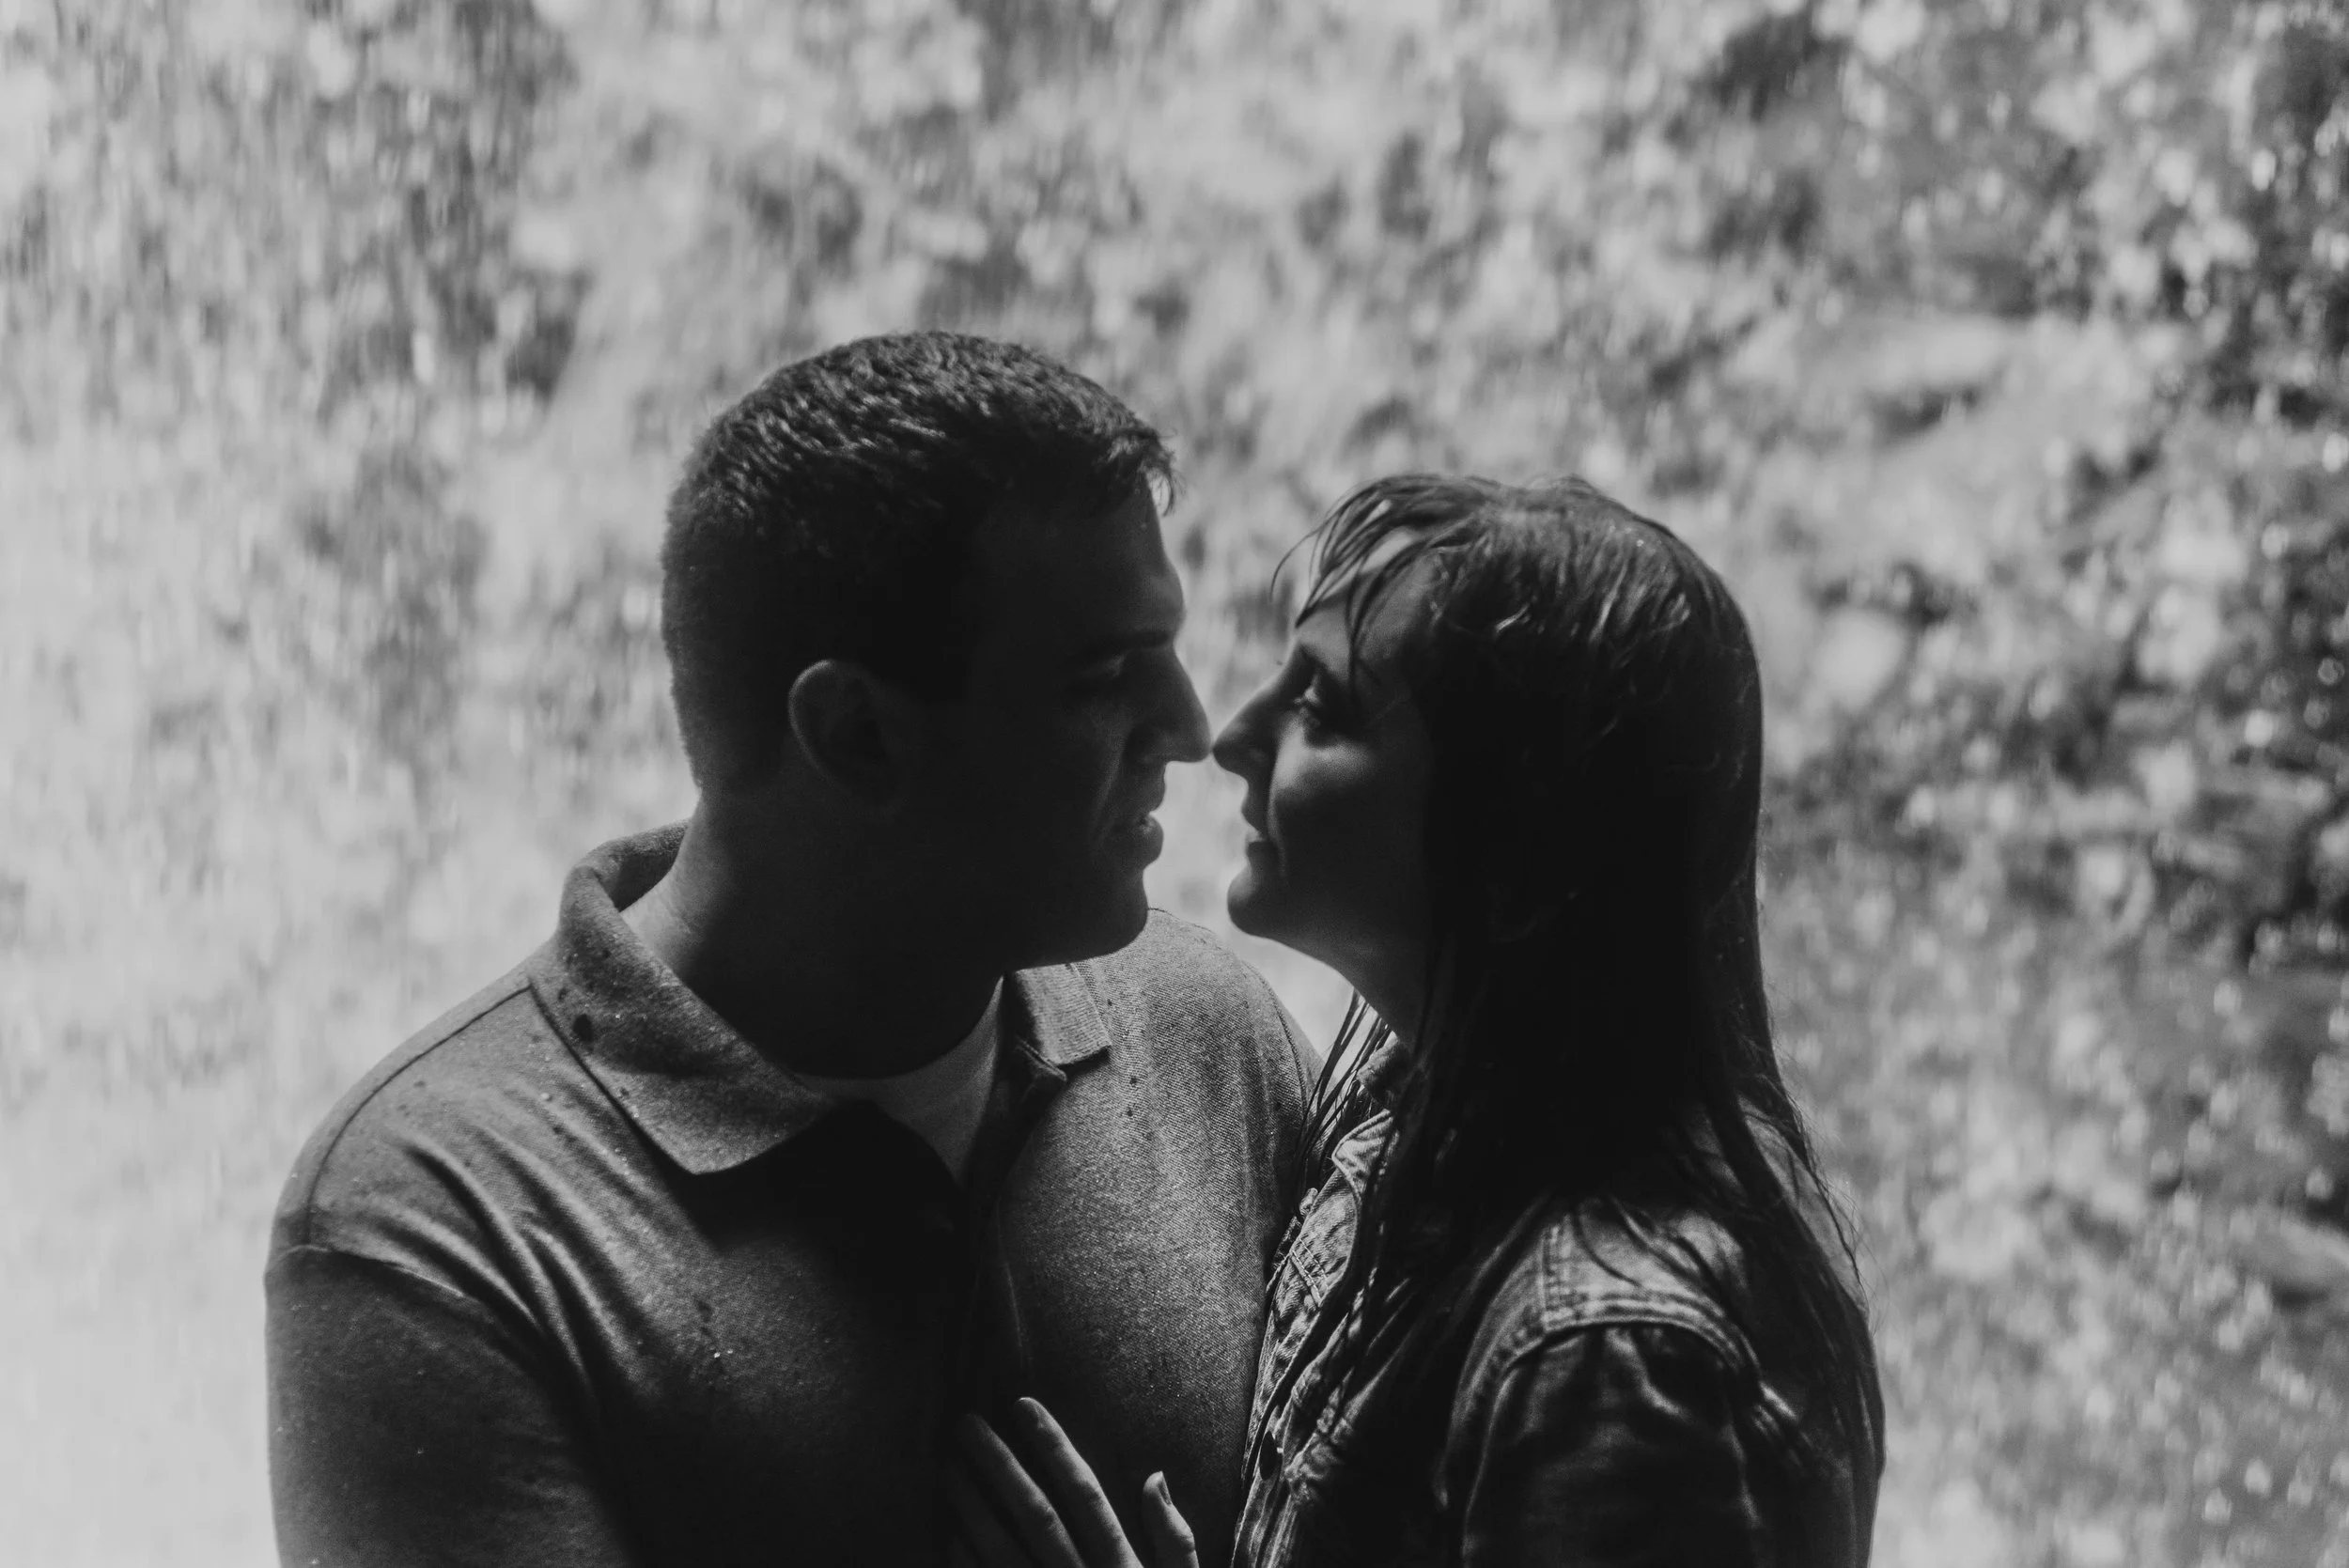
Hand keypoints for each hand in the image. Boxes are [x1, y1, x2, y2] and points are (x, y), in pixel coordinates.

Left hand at [945, 1397, 1198, 1567]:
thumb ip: (1176, 1541)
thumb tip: (1154, 1476)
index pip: (1084, 1497)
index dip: (1053, 1448)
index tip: (1023, 1405)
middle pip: (1035, 1518)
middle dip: (999, 1467)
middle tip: (965, 1424)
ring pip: (1003, 1555)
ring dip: (972, 1509)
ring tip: (947, 1469)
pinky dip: (968, 1566)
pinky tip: (949, 1535)